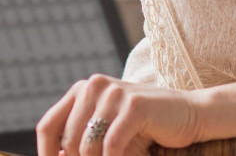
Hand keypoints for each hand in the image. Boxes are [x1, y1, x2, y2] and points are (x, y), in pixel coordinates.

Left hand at [36, 74, 201, 155]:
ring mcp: (114, 93)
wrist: (189, 114)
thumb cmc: (144, 129)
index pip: (48, 126)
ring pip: (87, 145)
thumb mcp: (107, 134)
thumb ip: (81, 143)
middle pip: (68, 140)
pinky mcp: (134, 105)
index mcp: (82, 90)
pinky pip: (111, 145)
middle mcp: (94, 86)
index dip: (46, 153)